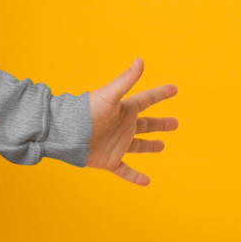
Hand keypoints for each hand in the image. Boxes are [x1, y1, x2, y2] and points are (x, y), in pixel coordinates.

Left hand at [87, 57, 179, 184]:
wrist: (65, 134)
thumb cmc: (85, 112)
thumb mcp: (109, 96)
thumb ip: (126, 80)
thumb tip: (140, 60)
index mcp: (124, 110)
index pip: (147, 99)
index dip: (160, 94)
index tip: (174, 89)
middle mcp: (122, 126)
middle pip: (146, 124)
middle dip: (160, 124)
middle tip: (175, 123)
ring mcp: (117, 144)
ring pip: (138, 146)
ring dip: (150, 146)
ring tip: (162, 145)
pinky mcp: (109, 160)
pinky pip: (125, 170)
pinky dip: (135, 177)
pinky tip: (146, 182)